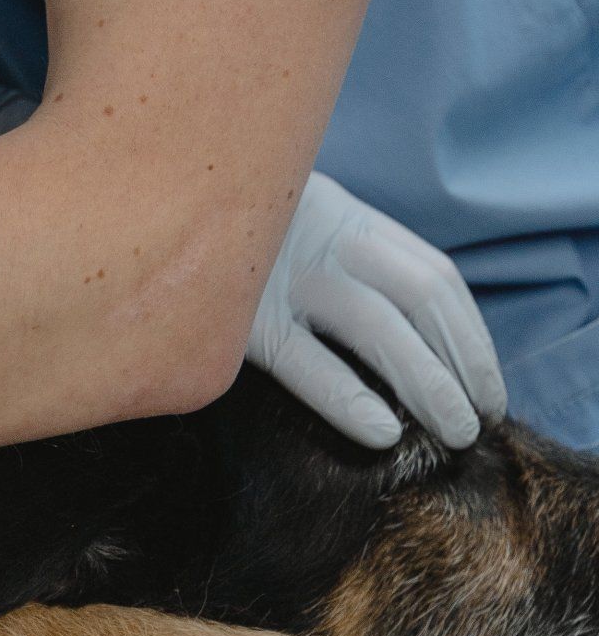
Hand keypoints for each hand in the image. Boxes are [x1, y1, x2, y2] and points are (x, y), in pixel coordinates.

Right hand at [249, 172, 505, 449]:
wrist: (147, 203)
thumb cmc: (233, 235)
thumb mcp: (296, 220)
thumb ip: (347, 255)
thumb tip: (415, 336)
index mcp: (345, 215)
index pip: (435, 275)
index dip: (472, 336)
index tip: (487, 388)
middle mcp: (321, 236)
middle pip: (418, 300)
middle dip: (460, 367)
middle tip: (474, 424)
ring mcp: (282, 273)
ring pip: (377, 326)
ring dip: (427, 385)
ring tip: (448, 432)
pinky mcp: (242, 317)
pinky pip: (307, 361)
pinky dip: (349, 397)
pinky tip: (379, 432)